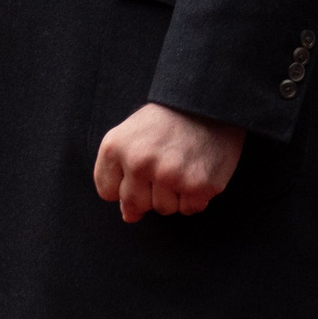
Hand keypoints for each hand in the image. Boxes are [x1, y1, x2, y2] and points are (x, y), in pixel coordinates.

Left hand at [92, 101, 244, 222]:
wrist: (209, 102)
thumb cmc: (167, 120)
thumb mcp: (130, 134)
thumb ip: (118, 174)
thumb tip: (130, 217)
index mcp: (116, 148)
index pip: (108, 192)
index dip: (126, 182)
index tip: (142, 163)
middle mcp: (140, 162)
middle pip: (134, 205)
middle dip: (148, 191)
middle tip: (165, 163)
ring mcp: (170, 175)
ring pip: (163, 208)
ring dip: (173, 194)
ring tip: (183, 164)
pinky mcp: (198, 185)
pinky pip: (189, 208)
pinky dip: (195, 196)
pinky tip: (198, 171)